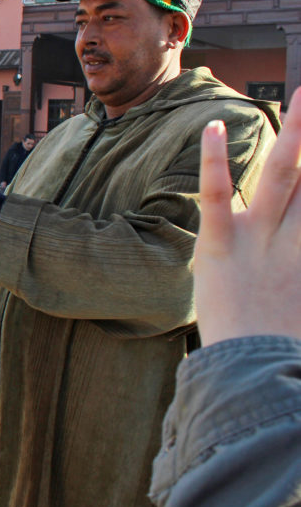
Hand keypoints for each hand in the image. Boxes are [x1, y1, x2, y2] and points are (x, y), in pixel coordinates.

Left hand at [195, 88, 300, 345]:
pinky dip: (215, 161)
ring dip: (296, 133)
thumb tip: (290, 277)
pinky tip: (213, 128)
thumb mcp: (299, 308)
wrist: (254, 378)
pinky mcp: (220, 247)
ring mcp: (260, 241)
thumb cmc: (281, 353)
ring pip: (284, 176)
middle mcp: (298, 241)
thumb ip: (295, 280)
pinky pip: (218, 196)